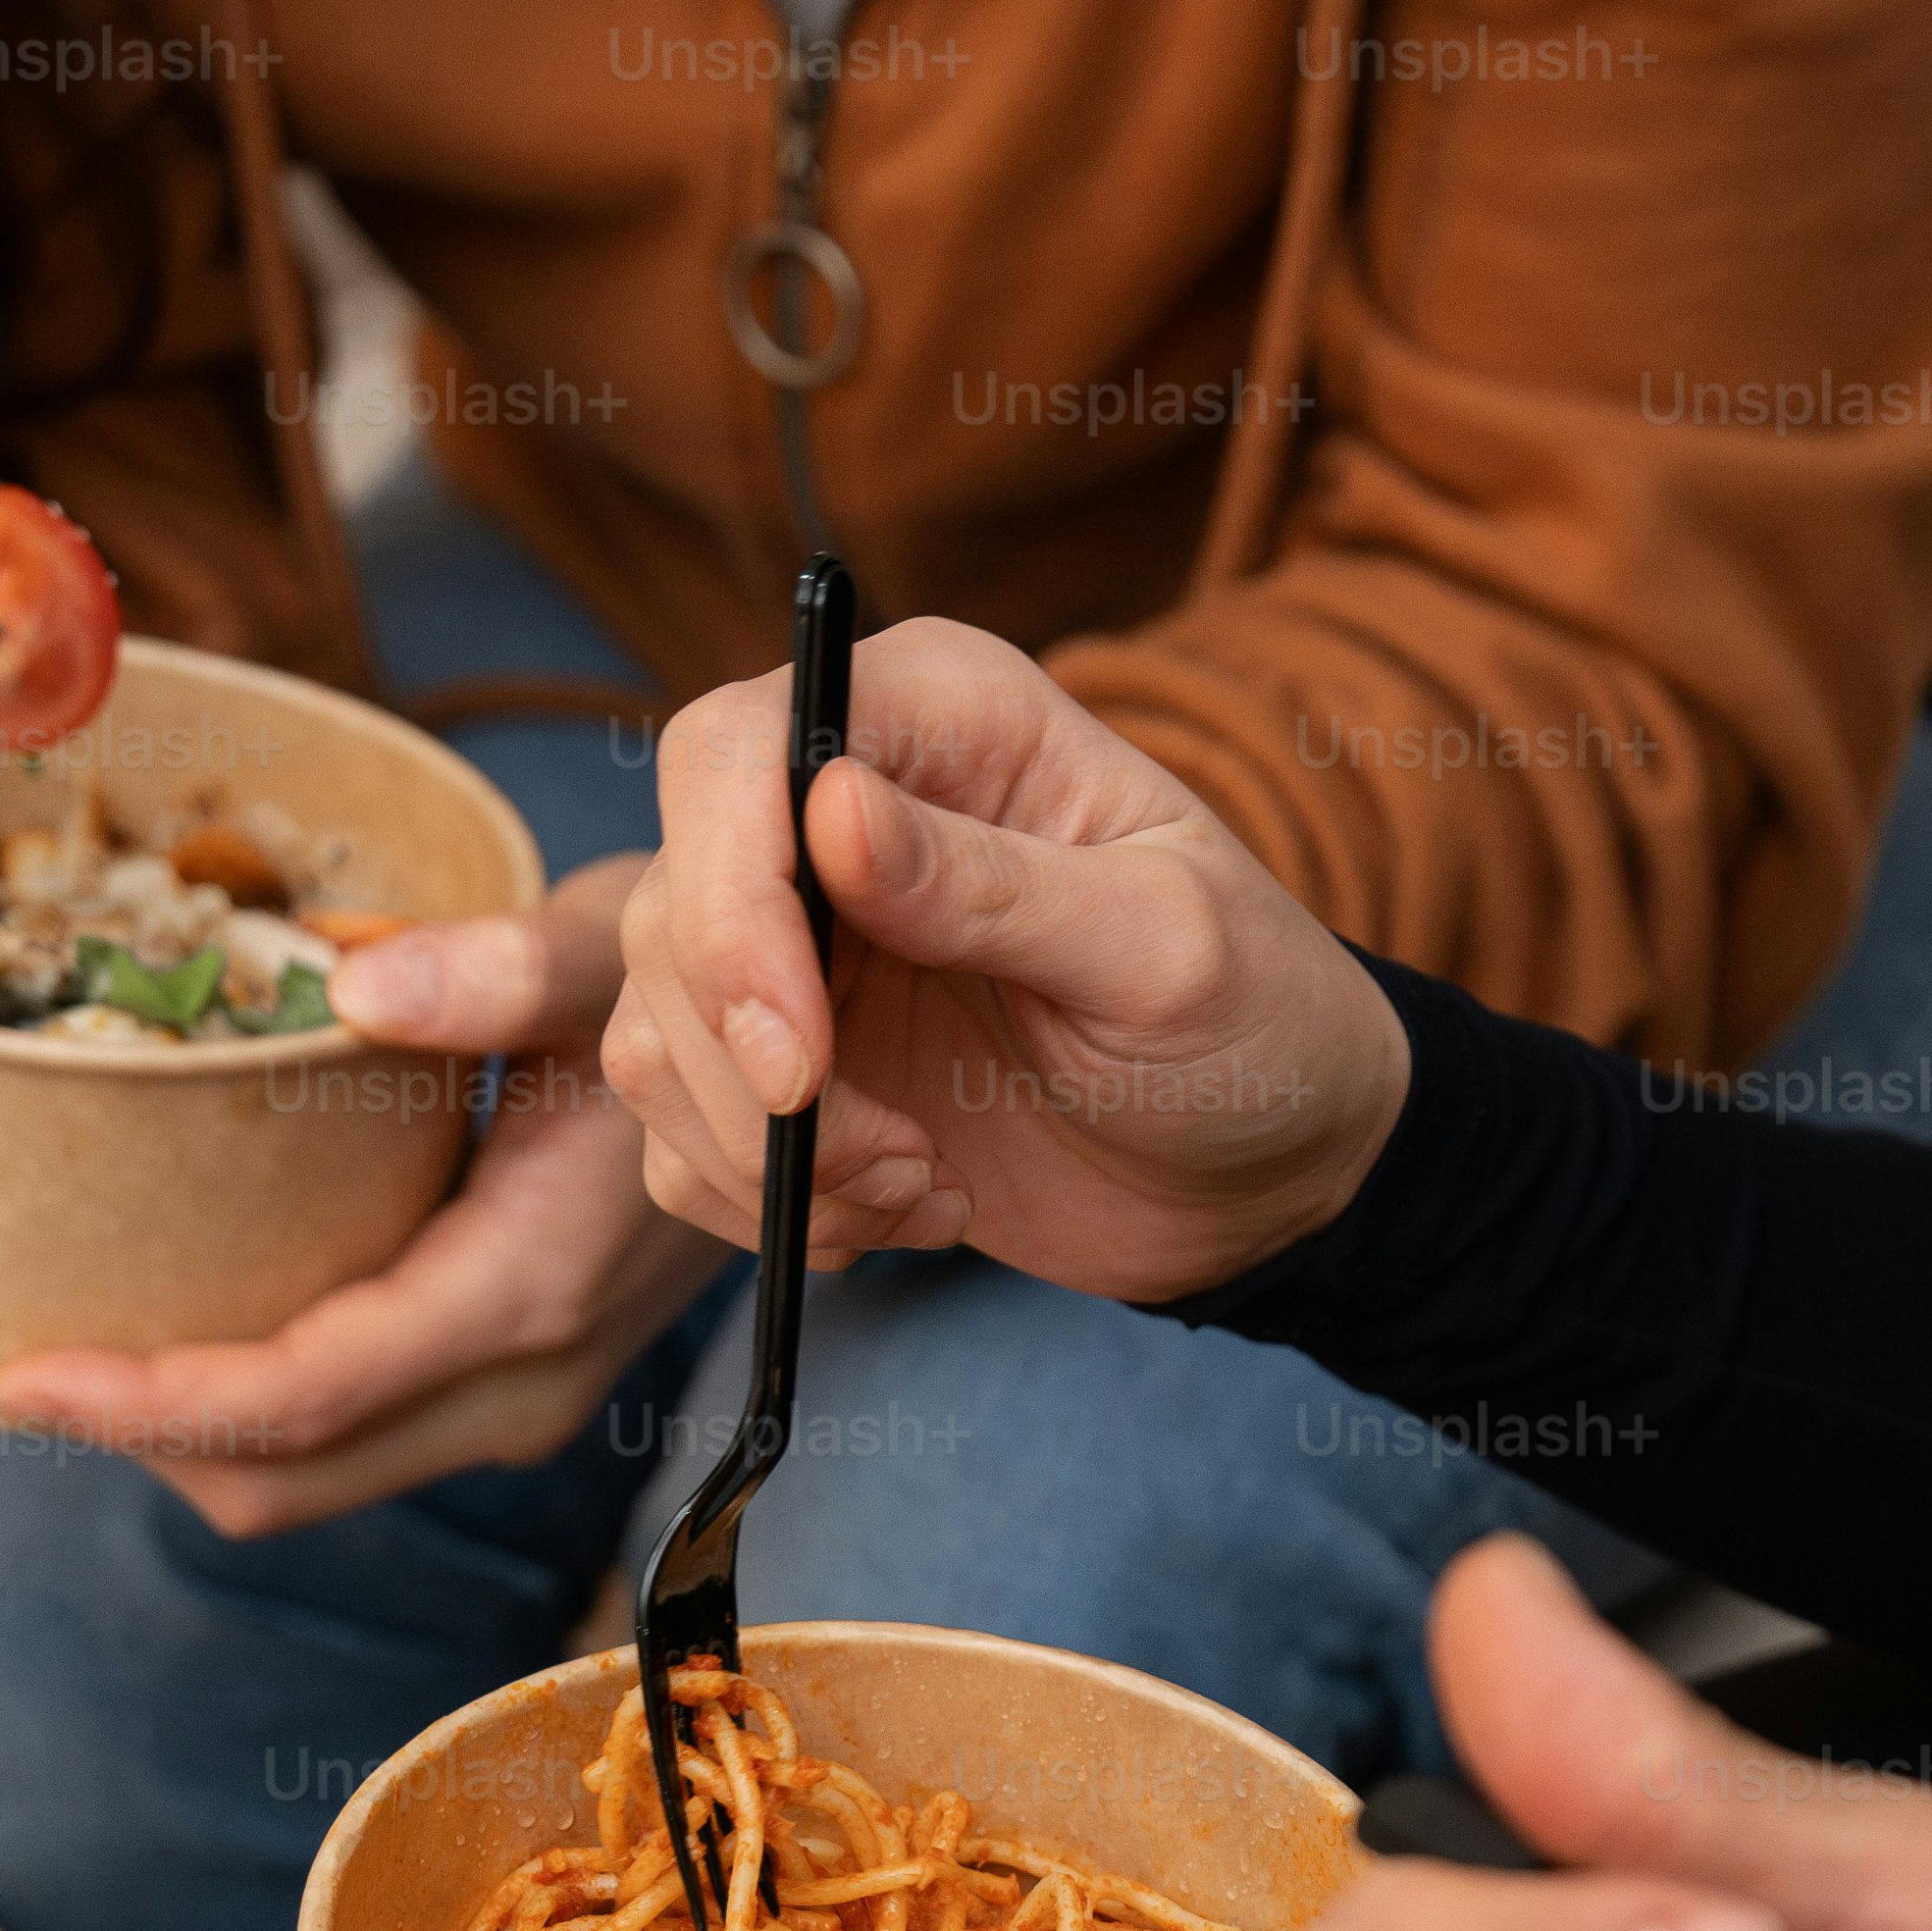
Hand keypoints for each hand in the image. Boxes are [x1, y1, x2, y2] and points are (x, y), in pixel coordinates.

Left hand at [0, 859, 723, 1535]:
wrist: (824, 1083)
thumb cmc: (714, 993)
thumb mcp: (618, 948)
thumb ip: (502, 968)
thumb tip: (351, 981)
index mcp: (529, 1285)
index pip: (308, 1392)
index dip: (154, 1400)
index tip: (19, 1372)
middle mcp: (523, 1381)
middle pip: (286, 1479)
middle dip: (136, 1436)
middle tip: (0, 1357)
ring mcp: (520, 1403)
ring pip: (308, 1480)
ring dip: (184, 1433)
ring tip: (70, 1345)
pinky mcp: (505, 1389)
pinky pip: (346, 1443)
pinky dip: (247, 1414)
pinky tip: (183, 1326)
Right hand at [604, 619, 1411, 1302]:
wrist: (1273, 1167)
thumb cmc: (1256, 1023)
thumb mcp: (1159, 951)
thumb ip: (993, 887)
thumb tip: (831, 811)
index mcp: (935, 722)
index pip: (731, 757)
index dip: (729, 907)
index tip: (801, 1057)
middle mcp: (839, 813)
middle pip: (670, 913)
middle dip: (755, 1074)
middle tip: (896, 1158)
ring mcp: (801, 943)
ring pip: (658, 1039)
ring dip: (771, 1160)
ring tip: (921, 1188)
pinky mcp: (788, 1064)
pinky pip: (682, 1138)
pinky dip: (774, 1208)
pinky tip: (910, 1209)